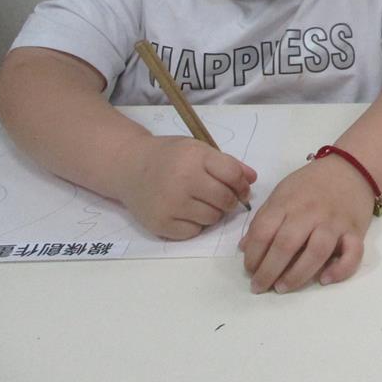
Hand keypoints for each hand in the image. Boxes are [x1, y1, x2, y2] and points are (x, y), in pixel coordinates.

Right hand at [118, 136, 255, 239]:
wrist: (129, 167)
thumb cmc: (169, 156)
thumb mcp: (199, 149)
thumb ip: (228, 164)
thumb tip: (253, 179)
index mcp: (195, 157)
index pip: (232, 175)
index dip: (242, 184)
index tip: (241, 188)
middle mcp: (183, 180)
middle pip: (225, 200)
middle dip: (230, 201)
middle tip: (222, 197)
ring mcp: (171, 204)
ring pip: (212, 218)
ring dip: (214, 213)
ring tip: (201, 202)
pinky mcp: (161, 224)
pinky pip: (193, 232)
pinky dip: (195, 225)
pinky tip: (186, 211)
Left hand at [239, 155, 374, 293]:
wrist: (351, 167)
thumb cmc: (312, 183)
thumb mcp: (282, 192)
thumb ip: (264, 218)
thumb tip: (245, 248)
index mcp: (288, 202)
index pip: (264, 232)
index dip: (252, 255)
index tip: (249, 270)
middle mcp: (310, 212)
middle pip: (286, 245)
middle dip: (268, 271)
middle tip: (259, 287)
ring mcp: (334, 222)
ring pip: (316, 252)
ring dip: (297, 275)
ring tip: (282, 287)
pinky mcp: (356, 231)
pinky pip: (352, 253)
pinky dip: (340, 269)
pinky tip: (325, 279)